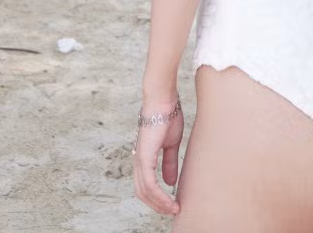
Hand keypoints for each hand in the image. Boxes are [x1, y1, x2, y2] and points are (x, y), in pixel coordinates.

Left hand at [132, 98, 183, 217]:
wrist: (164, 101)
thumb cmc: (167, 117)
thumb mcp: (171, 144)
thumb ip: (169, 163)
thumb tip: (170, 182)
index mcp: (144, 157)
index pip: (145, 185)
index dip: (157, 197)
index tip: (171, 204)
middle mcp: (138, 160)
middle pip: (143, 193)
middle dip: (157, 205)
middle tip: (172, 211)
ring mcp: (140, 159)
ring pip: (145, 192)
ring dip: (159, 204)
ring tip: (174, 209)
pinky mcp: (144, 157)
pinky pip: (150, 184)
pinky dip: (159, 196)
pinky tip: (170, 200)